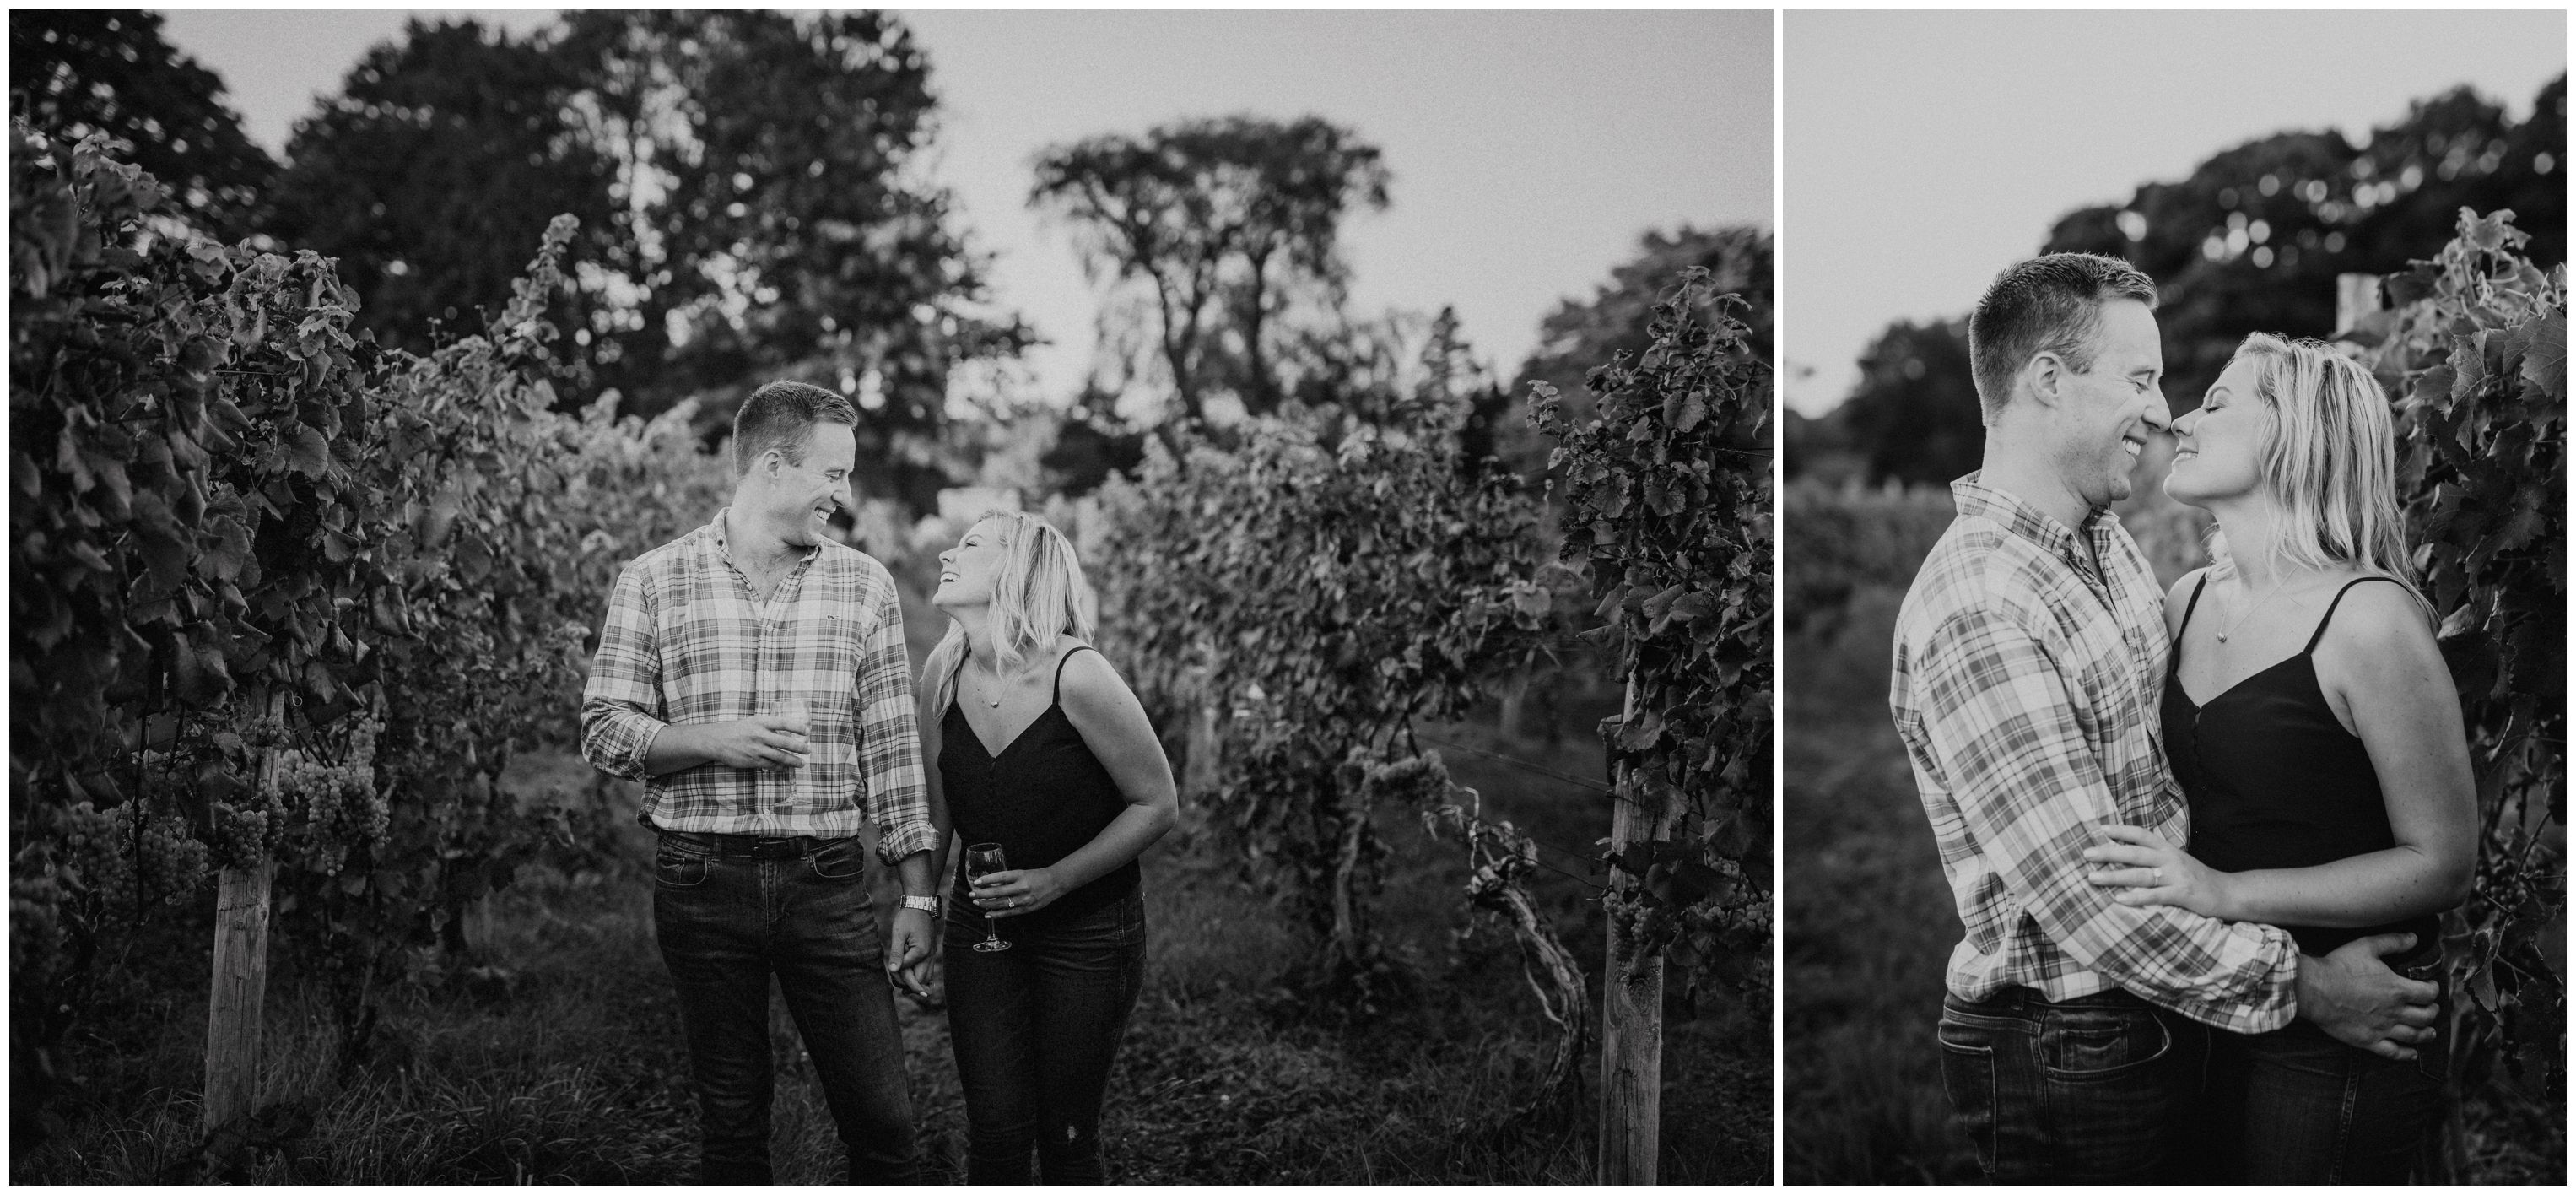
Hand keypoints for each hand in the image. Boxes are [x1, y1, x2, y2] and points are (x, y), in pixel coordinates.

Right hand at [693, 713, 808, 770]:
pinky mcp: (753, 761)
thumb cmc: (737, 729)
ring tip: (802, 763)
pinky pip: (771, 765)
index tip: (807, 731)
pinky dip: (781, 767)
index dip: (797, 727)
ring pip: (780, 756)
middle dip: (800, 747)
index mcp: (761, 722)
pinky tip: (787, 768)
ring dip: (794, 761)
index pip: (784, 723)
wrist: (717, 741)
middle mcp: (760, 735)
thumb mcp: (753, 722)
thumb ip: (769, 726)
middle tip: (808, 750)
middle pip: (785, 742)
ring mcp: (756, 749)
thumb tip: (788, 731)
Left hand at [886, 905, 934, 998]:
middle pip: (921, 979)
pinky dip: (923, 977)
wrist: (920, 904)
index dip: (897, 973)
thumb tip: (894, 970)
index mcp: (921, 951)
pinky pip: (929, 970)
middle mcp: (929, 955)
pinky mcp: (931, 951)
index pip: (908, 971)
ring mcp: (932, 953)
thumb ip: (896, 953)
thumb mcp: (898, 933)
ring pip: (927, 977)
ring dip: (917, 983)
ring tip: (905, 986)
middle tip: (899, 987)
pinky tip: (915, 980)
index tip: (891, 971)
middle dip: (909, 985)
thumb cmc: (908, 917)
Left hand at [970, 866, 1067, 918]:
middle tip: (972, 894)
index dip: (987, 880)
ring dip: (987, 904)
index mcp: (1020, 875)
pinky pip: (1009, 913)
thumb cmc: (1037, 876)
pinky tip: (988, 914)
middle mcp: (1022, 887)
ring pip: (1001, 904)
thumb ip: (1008, 879)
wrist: (1055, 883)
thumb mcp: (1022, 873)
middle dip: (983, 894)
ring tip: (976, 903)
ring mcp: (1024, 899)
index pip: (1000, 877)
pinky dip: (997, 914)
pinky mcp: (1026, 909)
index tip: (976, 882)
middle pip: (998, 892)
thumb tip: (991, 885)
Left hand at [2083, 825, 2231, 917]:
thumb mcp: (2175, 861)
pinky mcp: (2182, 894)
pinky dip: (2137, 897)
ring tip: (2092, 877)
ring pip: (2141, 875)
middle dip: (2109, 853)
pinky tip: (2120, 899)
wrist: (2227, 892)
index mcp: (2168, 849)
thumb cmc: (2195, 877)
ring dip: (2114, 876)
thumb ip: (2154, 857)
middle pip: (2135, 853)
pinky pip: (2156, 895)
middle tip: (2086, 854)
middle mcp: (2170, 859)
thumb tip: (2124, 852)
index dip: (2121, 831)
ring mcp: (2176, 876)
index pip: (2141, 834)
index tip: (2100, 829)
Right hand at [2295, 932, 2440, 1060]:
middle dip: (2432, 1011)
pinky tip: (2411, 1054)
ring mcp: (2383, 1028)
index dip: (2434, 990)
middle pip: (2426, 1016)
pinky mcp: (2369, 1040)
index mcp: (2398, 989)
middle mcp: (2395, 1011)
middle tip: (2431, 1008)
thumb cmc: (2339, 967)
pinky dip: (2406, 1054)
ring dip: (2426, 1034)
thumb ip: (2393, 942)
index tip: (2431, 987)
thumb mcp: (2366, 946)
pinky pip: (2393, 1052)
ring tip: (2430, 1032)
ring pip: (2414, 1035)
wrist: (2315, 990)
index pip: (2428, 994)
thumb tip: (2414, 938)